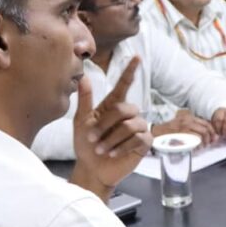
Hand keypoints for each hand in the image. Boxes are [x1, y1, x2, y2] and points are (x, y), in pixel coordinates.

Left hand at [70, 57, 150, 199]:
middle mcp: (128, 114)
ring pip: (130, 126)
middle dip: (105, 124)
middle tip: (91, 138)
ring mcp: (138, 128)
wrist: (91, 168)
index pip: (124, 85)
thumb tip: (82, 76)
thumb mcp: (81, 122)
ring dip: (111, 139)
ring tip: (100, 149)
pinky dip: (122, 147)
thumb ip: (85, 100)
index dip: (130, 71)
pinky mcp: (144, 142)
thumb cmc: (86, 145)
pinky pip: (138, 138)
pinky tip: (113, 153)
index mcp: (113, 106)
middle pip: (123, 109)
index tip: (137, 57)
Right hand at [151, 109, 217, 145]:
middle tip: (209, 143)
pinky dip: (198, 144)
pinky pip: (195, 139)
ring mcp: (185, 126)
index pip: (206, 122)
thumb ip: (193, 127)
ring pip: (202, 133)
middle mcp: (188, 120)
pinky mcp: (182, 134)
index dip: (212, 131)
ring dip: (205, 141)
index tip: (213, 137)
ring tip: (203, 146)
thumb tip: (208, 134)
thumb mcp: (182, 123)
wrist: (156, 133)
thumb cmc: (169, 130)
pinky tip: (197, 148)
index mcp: (189, 116)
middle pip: (206, 128)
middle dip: (210, 137)